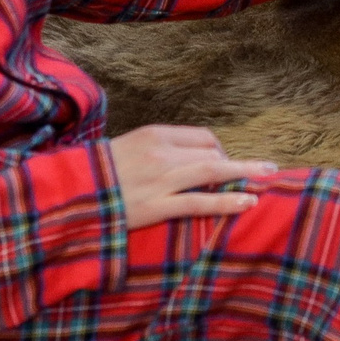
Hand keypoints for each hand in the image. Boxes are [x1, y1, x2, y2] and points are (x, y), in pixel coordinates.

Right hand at [107, 125, 276, 230]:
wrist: (70, 194)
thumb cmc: (98, 174)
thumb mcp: (128, 149)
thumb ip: (158, 151)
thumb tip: (190, 159)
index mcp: (154, 134)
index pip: (201, 136)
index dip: (219, 150)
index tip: (225, 163)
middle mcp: (161, 152)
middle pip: (211, 152)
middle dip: (239, 164)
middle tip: (267, 169)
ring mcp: (160, 179)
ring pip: (213, 172)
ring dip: (245, 174)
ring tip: (269, 178)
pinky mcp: (156, 206)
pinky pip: (199, 202)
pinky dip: (226, 201)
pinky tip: (246, 203)